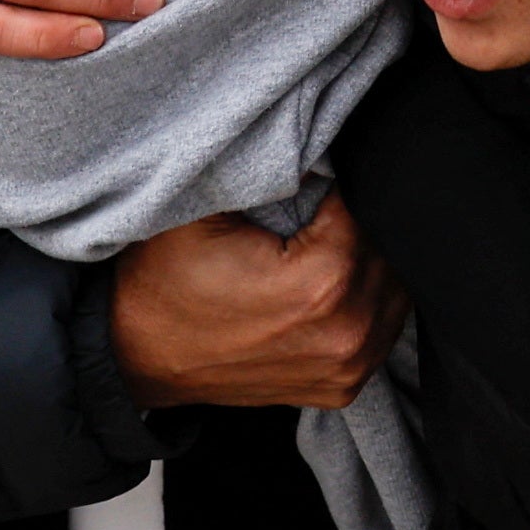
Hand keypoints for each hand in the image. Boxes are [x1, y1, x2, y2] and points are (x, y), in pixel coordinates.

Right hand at [113, 195, 397, 409]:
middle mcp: (346, 332)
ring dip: (370, 259)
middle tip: (317, 209)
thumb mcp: (205, 203)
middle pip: (390, 247)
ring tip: (323, 244)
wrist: (134, 353)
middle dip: (361, 220)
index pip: (370, 205)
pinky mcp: (342, 388)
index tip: (316, 178)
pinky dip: (366, 299)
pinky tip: (330, 282)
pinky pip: (383, 326)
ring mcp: (348, 368)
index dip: (344, 181)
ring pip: (396, 287)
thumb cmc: (164, 276)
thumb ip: (272, 168)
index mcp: (323, 282)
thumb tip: (323, 141)